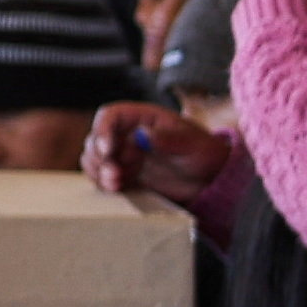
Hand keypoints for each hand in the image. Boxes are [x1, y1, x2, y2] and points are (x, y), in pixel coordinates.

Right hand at [85, 100, 235, 208]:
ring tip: (116, 185)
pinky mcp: (126, 176)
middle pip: (96, 139)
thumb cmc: (205, 153)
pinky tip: (118, 189)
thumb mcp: (192, 144)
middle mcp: (128, 135)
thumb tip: (142, 134)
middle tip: (114, 176)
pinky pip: (103, 177)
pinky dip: (104, 184)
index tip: (108, 150)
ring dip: (98, 172)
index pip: (110, 116)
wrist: (212, 180)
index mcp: (142, 118)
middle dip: (99, 158)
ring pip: (94, 159)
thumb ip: (169, 138)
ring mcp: (125, 156)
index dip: (103, 130)